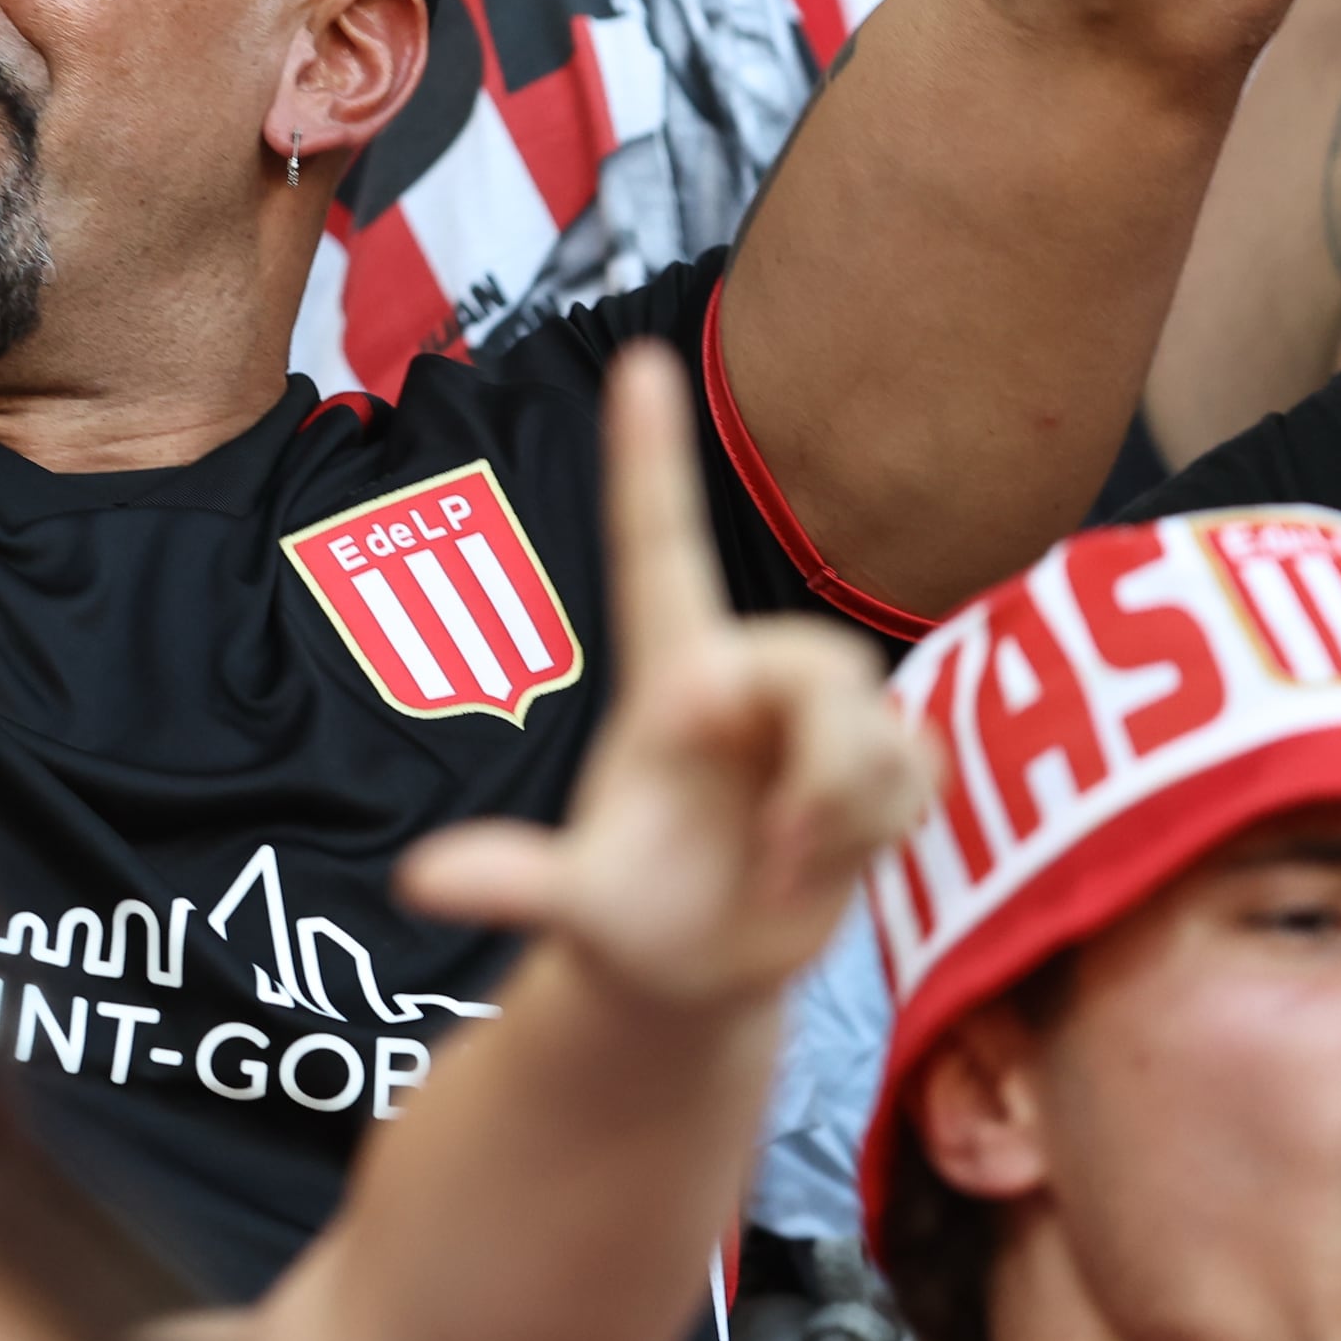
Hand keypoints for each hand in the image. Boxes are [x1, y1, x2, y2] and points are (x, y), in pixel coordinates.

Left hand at [399, 345, 930, 1011]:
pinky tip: (827, 865)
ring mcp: (814, 725)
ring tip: (783, 866)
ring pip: (880, 724)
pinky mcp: (877, 770)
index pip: (658, 546)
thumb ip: (515, 883)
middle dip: (820, 760)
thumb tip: (420, 880)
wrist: (698, 980)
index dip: (651, 455)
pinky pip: (920, 767)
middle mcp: (744, 683)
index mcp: (667, 678)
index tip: (642, 360)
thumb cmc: (630, 919)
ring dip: (847, 807)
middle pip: (822, 664)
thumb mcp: (574, 909)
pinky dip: (883, 828)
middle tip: (776, 845)